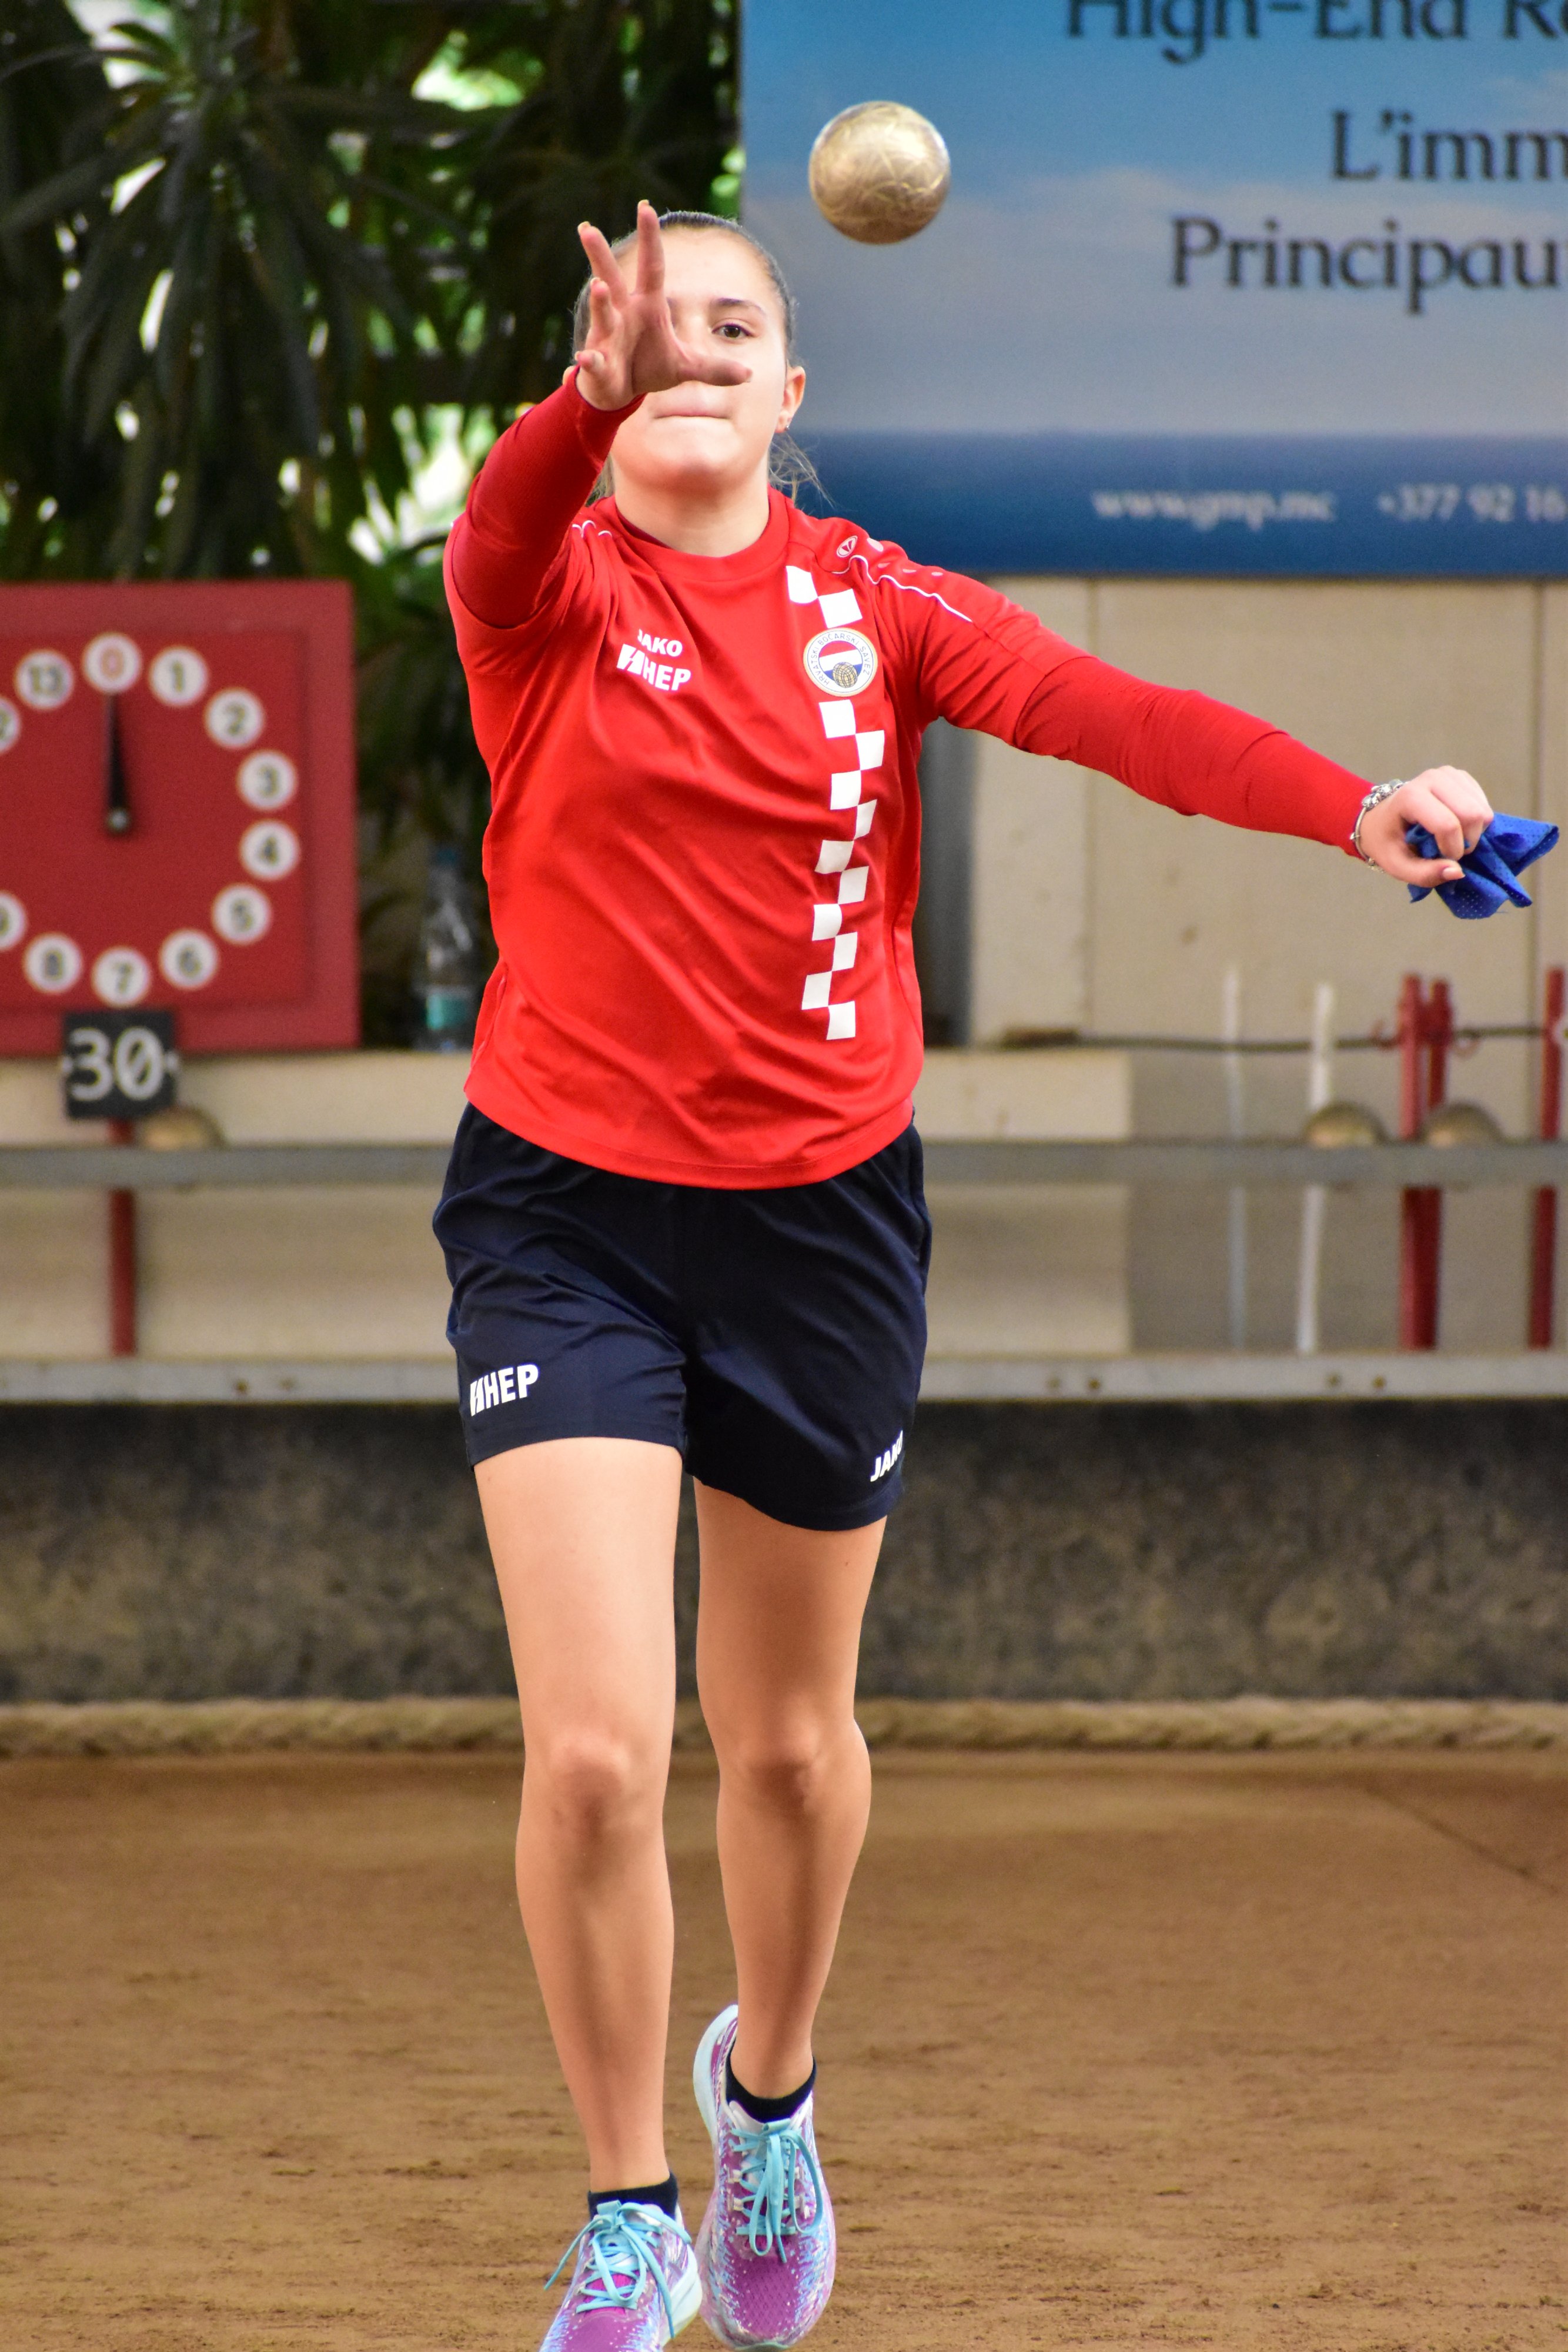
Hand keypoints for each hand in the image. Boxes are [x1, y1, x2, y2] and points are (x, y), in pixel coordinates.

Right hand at [569, 201, 751, 411]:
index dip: (650, 239)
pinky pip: (594, 360)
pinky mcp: (599, 362)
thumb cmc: (650, 369)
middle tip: (586, 228)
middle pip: (611, 277)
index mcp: (647, 306)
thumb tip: (749, 374)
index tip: (645, 206)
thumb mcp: (686, 367)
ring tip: (600, 287)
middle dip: (599, 254)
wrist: (621, 393)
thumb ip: (714, 368)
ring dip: (599, 301)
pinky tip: (586, 357)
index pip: (651, 266)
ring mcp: (608, 336)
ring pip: (602, 313)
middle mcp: (624, 313)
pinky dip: (590, 360)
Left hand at [1356, 766, 1494, 885]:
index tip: (1442, 859)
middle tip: (1451, 850)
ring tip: (1453, 838)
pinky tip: (1458, 826)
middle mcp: (1432, 778)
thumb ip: (1424, 874)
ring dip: (1473, 833)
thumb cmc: (1388, 841)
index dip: (1452, 850)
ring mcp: (1449, 774)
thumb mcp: (1397, 865)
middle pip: (1472, 814)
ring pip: (1482, 810)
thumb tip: (1458, 871)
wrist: (1382, 818)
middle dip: (1467, 841)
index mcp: (1411, 796)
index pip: (1448, 825)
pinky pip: (1484, 804)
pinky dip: (1476, 823)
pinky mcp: (1461, 776)